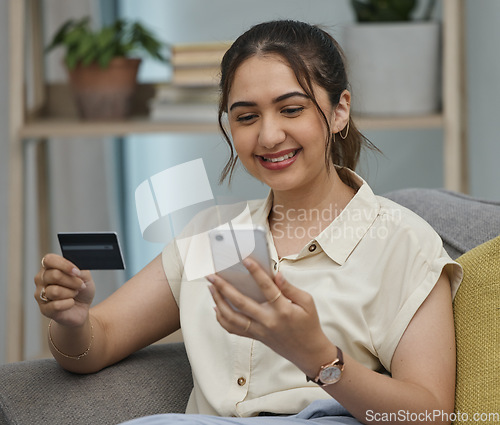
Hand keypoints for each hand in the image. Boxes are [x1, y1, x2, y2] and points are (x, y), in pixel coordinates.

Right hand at [34, 254, 95, 326]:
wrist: (82, 308)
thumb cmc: (81, 290)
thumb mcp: (85, 276)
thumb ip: (80, 269)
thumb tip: (75, 270)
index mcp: (49, 267)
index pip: (49, 260)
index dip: (64, 265)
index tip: (77, 272)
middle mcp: (41, 279)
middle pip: (54, 275)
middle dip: (72, 281)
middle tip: (80, 285)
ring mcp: (40, 294)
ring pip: (55, 291)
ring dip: (71, 293)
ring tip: (74, 294)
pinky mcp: (44, 309)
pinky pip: (56, 305)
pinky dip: (68, 303)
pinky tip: (71, 303)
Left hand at [208, 258, 334, 373]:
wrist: (308, 352)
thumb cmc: (309, 325)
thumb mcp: (307, 303)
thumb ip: (290, 288)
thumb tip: (277, 275)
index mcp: (283, 310)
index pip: (267, 288)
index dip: (256, 272)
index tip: (246, 260)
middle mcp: (267, 321)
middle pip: (240, 303)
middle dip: (223, 288)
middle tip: (213, 276)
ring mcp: (259, 330)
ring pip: (232, 318)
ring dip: (219, 302)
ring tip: (211, 289)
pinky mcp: (255, 337)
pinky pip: (233, 329)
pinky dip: (222, 318)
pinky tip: (217, 307)